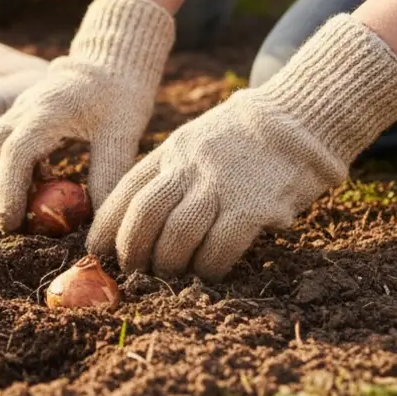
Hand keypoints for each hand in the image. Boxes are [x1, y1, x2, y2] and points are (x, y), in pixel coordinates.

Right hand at [0, 0, 174, 232]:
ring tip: (21, 211)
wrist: (111, 64)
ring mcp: (17, 111)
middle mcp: (24, 109)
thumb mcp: (122, 135)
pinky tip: (35, 190)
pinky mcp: (19, 117)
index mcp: (48, 111)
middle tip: (12, 224)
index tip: (13, 223)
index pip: (15, 153)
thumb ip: (108, 175)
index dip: (9, 191)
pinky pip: (1, 146)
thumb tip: (97, 222)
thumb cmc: (120, 98)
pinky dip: (9, 171)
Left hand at [87, 14, 396, 280]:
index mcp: (171, 151)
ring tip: (169, 278)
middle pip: (145, 214)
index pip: (126, 189)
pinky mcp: (254, 204)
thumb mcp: (195, 142)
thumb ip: (169, 173)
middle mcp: (190, 166)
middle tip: (133, 271)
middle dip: (133, 249)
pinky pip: (220, 245)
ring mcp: (221, 184)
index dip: (106, 224)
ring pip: (178, 234)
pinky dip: (208, 266)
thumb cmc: (243, 139)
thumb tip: (138, 219)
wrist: (301, 117)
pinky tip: (207, 275)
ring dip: (168, 264)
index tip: (95, 250)